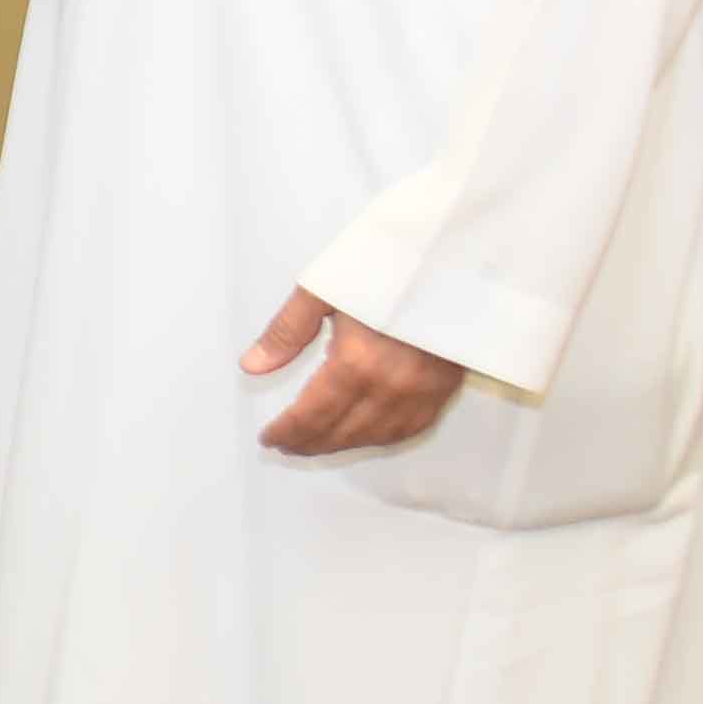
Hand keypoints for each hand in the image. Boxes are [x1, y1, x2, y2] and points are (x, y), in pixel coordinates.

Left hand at [247, 288, 467, 455]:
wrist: (449, 259)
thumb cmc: (386, 266)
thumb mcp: (324, 289)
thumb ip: (286, 331)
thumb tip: (253, 366)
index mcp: (358, 362)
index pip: (314, 415)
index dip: (288, 431)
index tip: (270, 437)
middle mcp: (392, 385)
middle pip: (343, 432)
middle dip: (311, 443)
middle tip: (288, 444)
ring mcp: (424, 391)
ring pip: (377, 436)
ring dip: (344, 445)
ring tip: (318, 442)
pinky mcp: (446, 386)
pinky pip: (411, 427)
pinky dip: (382, 437)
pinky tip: (364, 433)